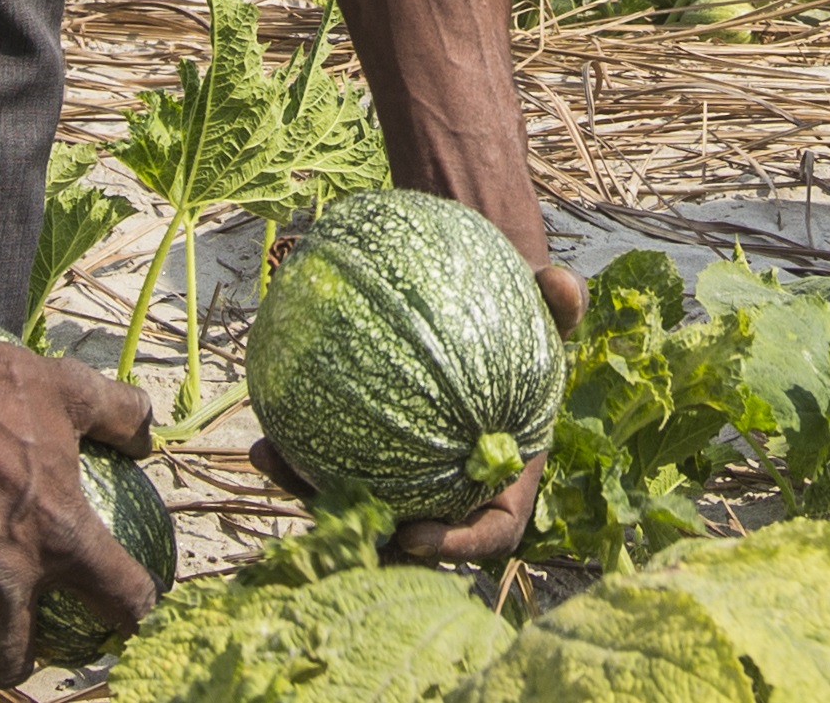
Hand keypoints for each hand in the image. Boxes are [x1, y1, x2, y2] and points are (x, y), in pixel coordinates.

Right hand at [0, 279, 158, 680]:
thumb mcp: (71, 390)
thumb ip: (120, 416)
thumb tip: (146, 436)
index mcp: (59, 536)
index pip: (121, 602)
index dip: (130, 614)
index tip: (121, 618)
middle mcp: (0, 572)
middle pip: (8, 661)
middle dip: (7, 657)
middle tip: (1, 632)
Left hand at [249, 262, 585, 559]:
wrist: (483, 312)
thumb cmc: (522, 320)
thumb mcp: (550, 308)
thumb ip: (561, 303)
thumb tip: (565, 282)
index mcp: (503, 477)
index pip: (490, 531)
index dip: (458, 547)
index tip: (417, 535)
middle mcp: (453, 490)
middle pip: (411, 535)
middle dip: (369, 539)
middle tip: (334, 518)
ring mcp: (407, 478)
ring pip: (359, 508)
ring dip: (313, 499)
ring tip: (273, 464)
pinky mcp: (368, 456)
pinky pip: (331, 471)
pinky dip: (298, 463)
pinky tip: (264, 439)